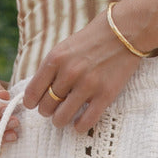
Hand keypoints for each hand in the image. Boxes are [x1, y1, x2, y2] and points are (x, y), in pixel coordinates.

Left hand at [23, 7, 144, 132]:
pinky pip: (85, 122)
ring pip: (61, 118)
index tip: (36, 104)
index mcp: (55, 59)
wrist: (125, 31)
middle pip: (46, 107)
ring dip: (61, 120)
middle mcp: (69, 73)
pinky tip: (79, 123)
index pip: (32, 92)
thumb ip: (52, 68)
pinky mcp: (105, 95)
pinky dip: (79, 127)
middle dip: (48, 111)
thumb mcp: (65, 48)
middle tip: (55, 108)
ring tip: (65, 116)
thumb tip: (38, 93)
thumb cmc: (92, 40)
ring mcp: (87, 85)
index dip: (32, 103)